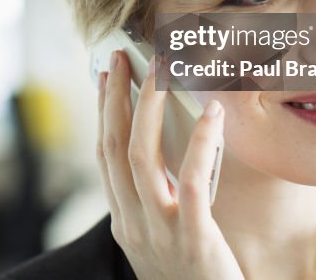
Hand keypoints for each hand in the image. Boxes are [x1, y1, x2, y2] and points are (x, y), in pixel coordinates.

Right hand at [97, 50, 244, 279]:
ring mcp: (159, 231)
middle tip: (121, 58)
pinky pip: (191, 182)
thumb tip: (157, 160)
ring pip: (142, 157)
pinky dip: (200, 144)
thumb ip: (153, 205)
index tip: (106, 78)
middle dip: (116, 97)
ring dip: (148, 107)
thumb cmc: (194, 279)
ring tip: (161, 71)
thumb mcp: (160, 242)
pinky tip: (212, 114)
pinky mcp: (193, 238)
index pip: (104, 157)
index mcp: (123, 223)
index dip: (103, 113)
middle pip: (114, 148)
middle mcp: (132, 224)